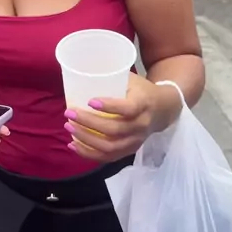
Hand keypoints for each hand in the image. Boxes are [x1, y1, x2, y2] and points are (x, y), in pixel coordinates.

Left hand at [64, 74, 182, 162]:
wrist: (163, 109)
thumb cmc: (141, 90)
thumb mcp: (131, 79)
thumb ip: (111, 78)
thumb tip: (80, 73)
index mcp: (143, 103)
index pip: (128, 108)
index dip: (109, 106)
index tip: (90, 101)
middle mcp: (141, 125)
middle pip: (114, 130)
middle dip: (88, 123)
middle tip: (69, 113)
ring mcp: (136, 140)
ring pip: (109, 147)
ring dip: (86, 139)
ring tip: (69, 128)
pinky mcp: (130, 150)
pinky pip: (108, 158)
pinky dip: (89, 154)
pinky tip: (73, 145)